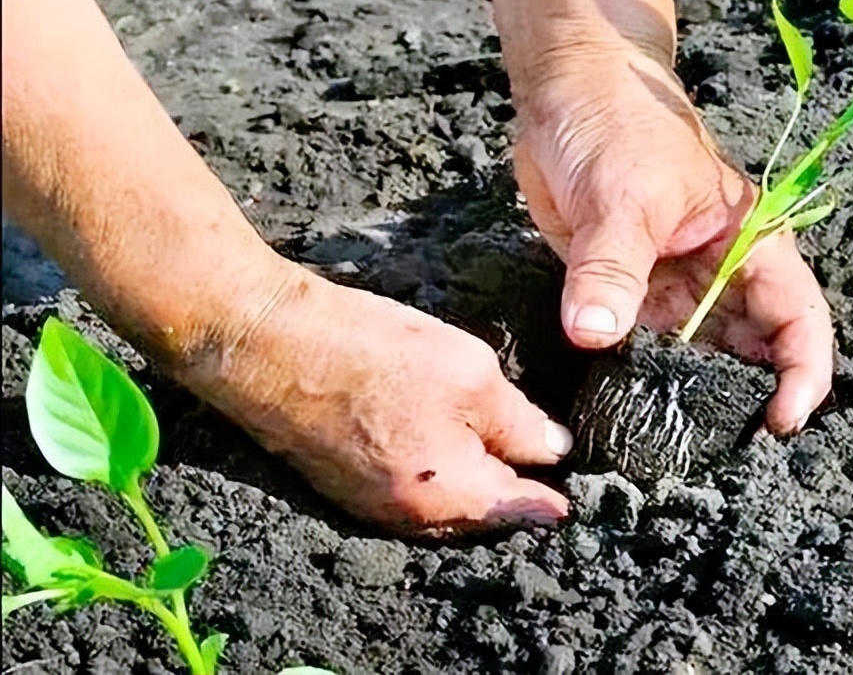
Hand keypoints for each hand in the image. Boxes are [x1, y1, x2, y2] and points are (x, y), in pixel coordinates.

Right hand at [176, 264, 572, 533]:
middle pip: (482, 512)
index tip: (578, 493)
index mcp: (450, 495)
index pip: (521, 509)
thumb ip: (519, 421)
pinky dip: (434, 471)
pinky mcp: (344, 483)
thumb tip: (553, 449)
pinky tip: (443, 436)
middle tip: (544, 457)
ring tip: (499, 444)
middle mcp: (410, 518)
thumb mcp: (470, 373)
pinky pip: (408, 490)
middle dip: (514, 488)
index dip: (552, 495)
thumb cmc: (371, 352)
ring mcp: (371, 505)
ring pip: (444, 502)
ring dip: (473, 479)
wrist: (266, 343)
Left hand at [512, 47, 834, 434]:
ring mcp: (675, 286)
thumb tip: (595, 335)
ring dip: (687, 396)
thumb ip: (612, 270)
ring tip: (669, 442)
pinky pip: (642, 347)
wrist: (566, 88)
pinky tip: (623, 409)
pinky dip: (637, 377)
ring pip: (697, 358)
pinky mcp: (628, 291)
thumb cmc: (618, 121)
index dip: (802, 376)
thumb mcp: (623, 195)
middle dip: (743, 400)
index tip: (778, 423)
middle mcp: (721, 273)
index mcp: (752, 241)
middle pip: (753, 352)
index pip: (799, 320)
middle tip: (713, 448)